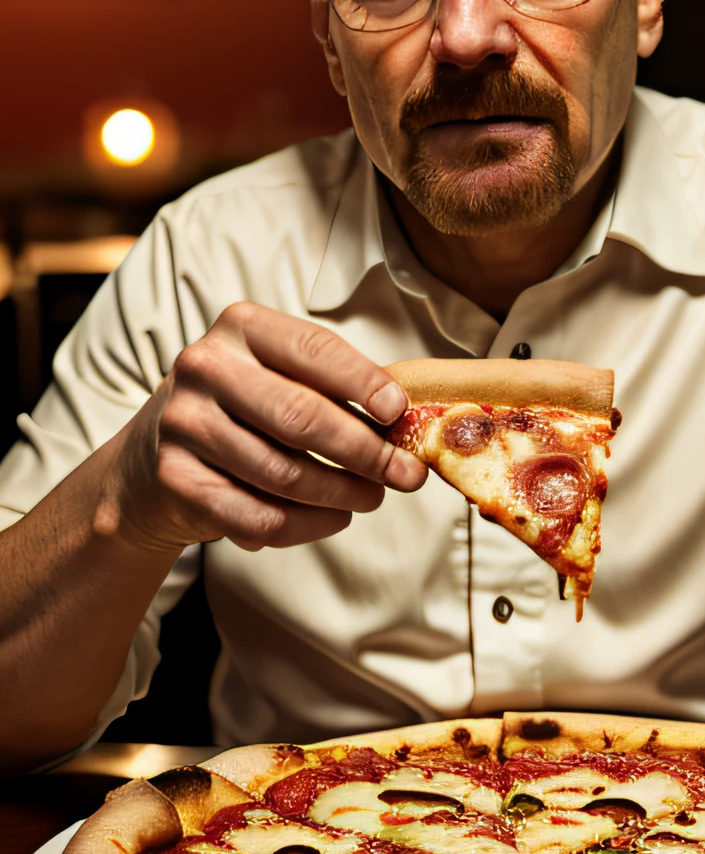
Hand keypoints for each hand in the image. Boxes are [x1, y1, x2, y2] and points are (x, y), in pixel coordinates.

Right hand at [111, 303, 426, 552]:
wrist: (150, 460)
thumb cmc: (239, 411)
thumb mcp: (274, 377)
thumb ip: (329, 387)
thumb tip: (403, 423)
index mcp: (240, 328)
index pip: (313, 349)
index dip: (363, 382)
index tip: (399, 412)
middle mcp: (205, 368)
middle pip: (302, 417)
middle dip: (366, 452)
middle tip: (406, 475)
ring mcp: (184, 424)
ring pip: (285, 475)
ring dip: (343, 494)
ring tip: (373, 498)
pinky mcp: (176, 479)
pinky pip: (258, 516)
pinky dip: (308, 526)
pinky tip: (333, 518)